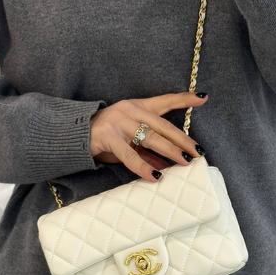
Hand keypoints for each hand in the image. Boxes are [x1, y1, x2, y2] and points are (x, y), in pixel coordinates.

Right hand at [89, 90, 208, 180]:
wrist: (72, 136)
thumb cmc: (105, 138)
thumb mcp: (129, 140)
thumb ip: (148, 149)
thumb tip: (169, 163)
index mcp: (137, 106)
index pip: (164, 101)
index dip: (184, 99)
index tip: (203, 98)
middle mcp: (130, 110)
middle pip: (163, 126)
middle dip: (183, 140)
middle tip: (198, 152)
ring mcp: (119, 122)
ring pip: (151, 138)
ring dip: (170, 151)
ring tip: (184, 162)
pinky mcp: (108, 137)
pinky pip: (130, 155)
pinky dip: (144, 167)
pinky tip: (155, 176)